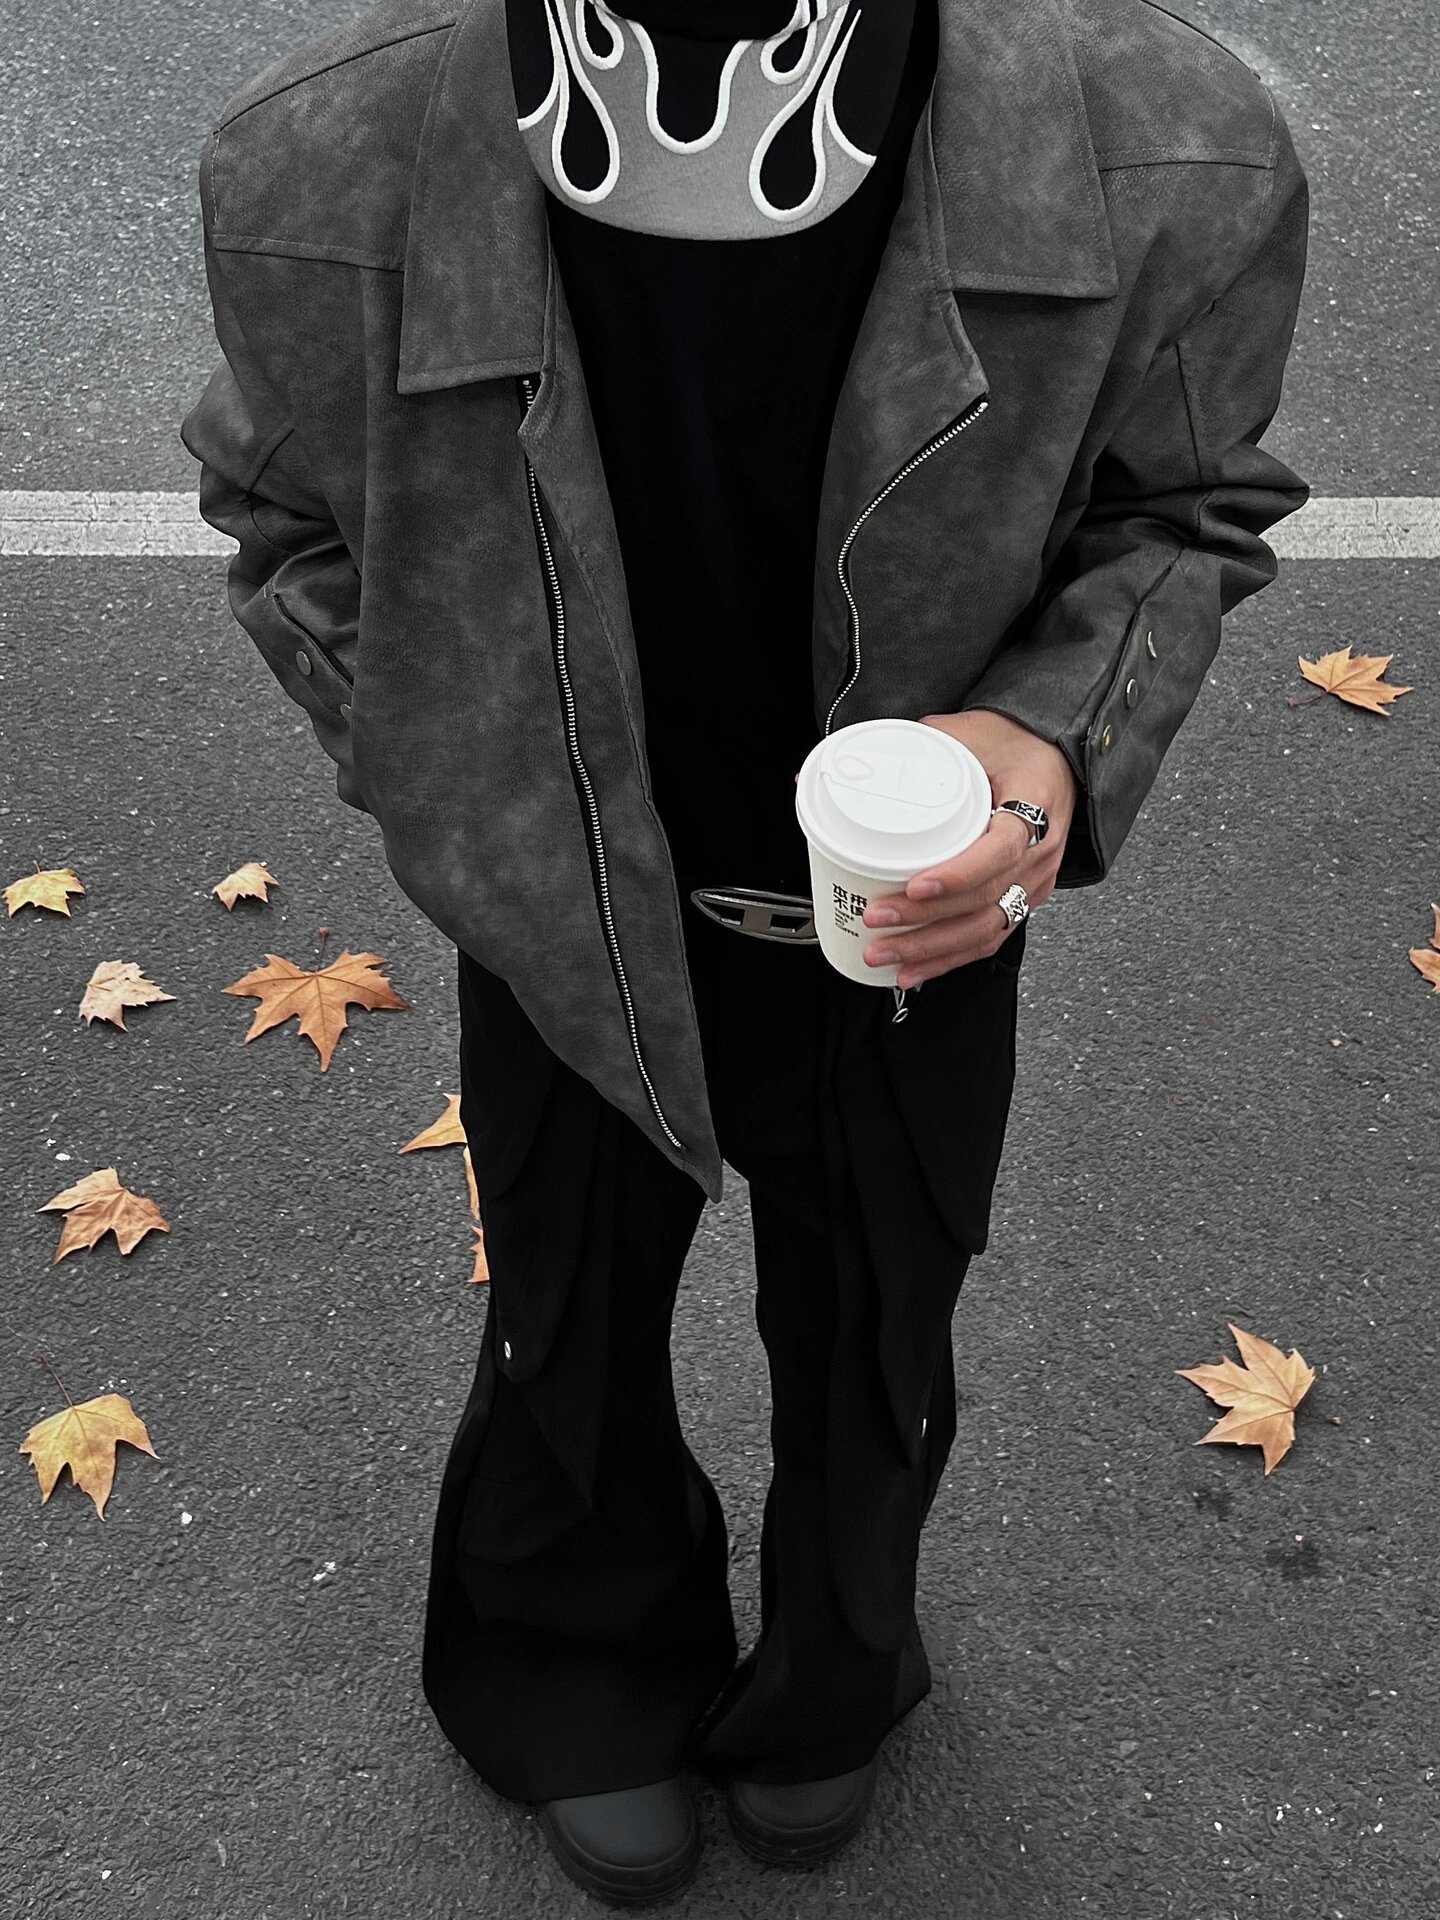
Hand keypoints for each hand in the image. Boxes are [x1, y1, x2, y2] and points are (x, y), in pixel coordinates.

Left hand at [851, 710, 1079, 987]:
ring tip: (885, 955)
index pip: (1002, 850)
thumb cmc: (1009, 742)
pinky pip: (989, 937)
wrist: (1052, 756)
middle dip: (927, 921)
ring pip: (987, 929)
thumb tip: (820, 775)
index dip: (959, 874)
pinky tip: (916, 971)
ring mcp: (1034, 880)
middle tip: (877, 920)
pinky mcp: (1023, 897)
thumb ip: (902, 750)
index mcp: (1034, 804)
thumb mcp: (962, 731)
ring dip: (932, 949)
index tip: (915, 884)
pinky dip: (950, 959)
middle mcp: (1040, 851)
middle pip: (986, 901)